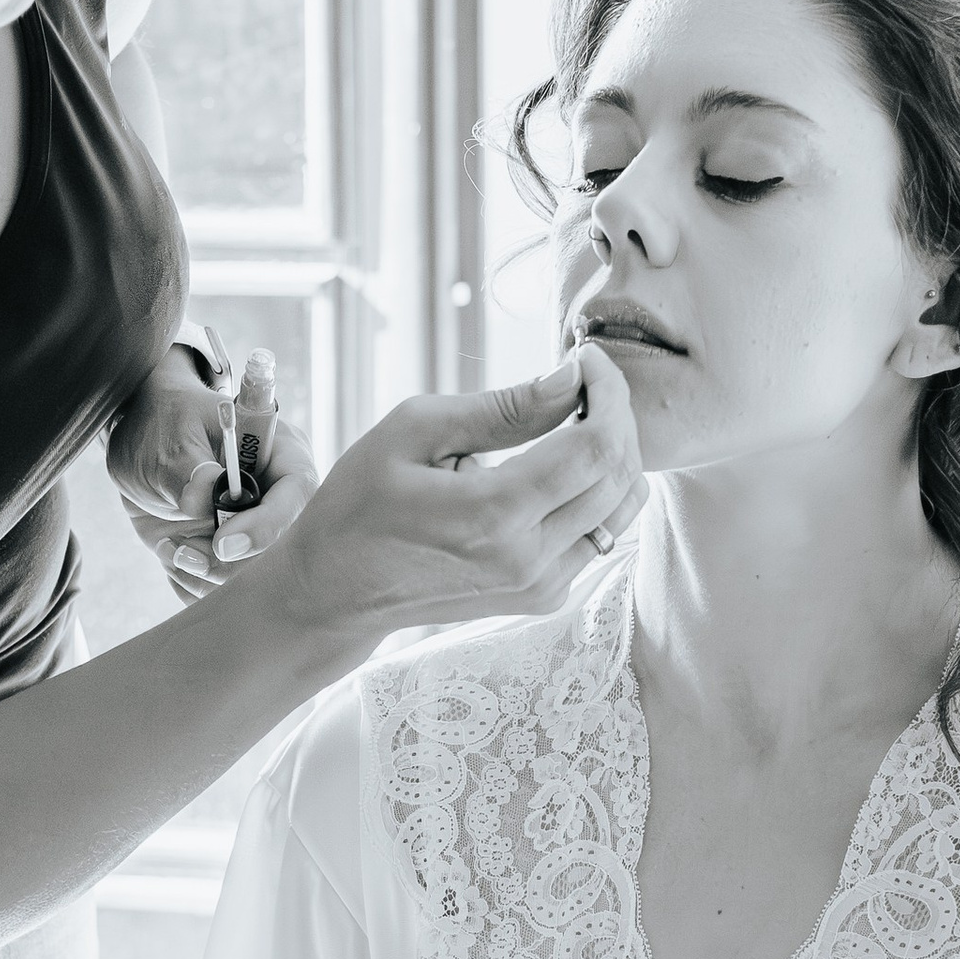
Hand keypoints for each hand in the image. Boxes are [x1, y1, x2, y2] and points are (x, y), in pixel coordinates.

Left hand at [106, 349, 316, 604]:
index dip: (265, 526)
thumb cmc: (163, 423)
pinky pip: (222, 590)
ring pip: (252, 578)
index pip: (296, 495)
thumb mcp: (169, 436)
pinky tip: (171, 551)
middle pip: (282, 550)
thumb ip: (187, 468)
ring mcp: (257, 532)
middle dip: (230, 563)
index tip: (221, 542)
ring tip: (170, 544)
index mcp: (281, 456)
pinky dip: (191, 581)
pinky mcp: (233, 559)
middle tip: (184, 550)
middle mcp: (278, 499)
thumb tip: (203, 496)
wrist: (140, 442)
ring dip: (204, 573)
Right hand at [264, 346, 644, 651]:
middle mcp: (529, 559)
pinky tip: (561, 464)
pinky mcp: (543, 597)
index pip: (597, 446)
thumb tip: (570, 380)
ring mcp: (541, 586)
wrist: (337, 589)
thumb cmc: (361, 502)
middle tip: (583, 382)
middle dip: (616, 415)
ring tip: (576, 420)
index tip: (585, 360)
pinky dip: (598, 491)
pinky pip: (601, 534)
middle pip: (619, 475)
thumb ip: (501, 408)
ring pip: (622, 508)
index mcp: (494, 514)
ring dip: (614, 454)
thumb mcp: (413, 431)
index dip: (609, 392)